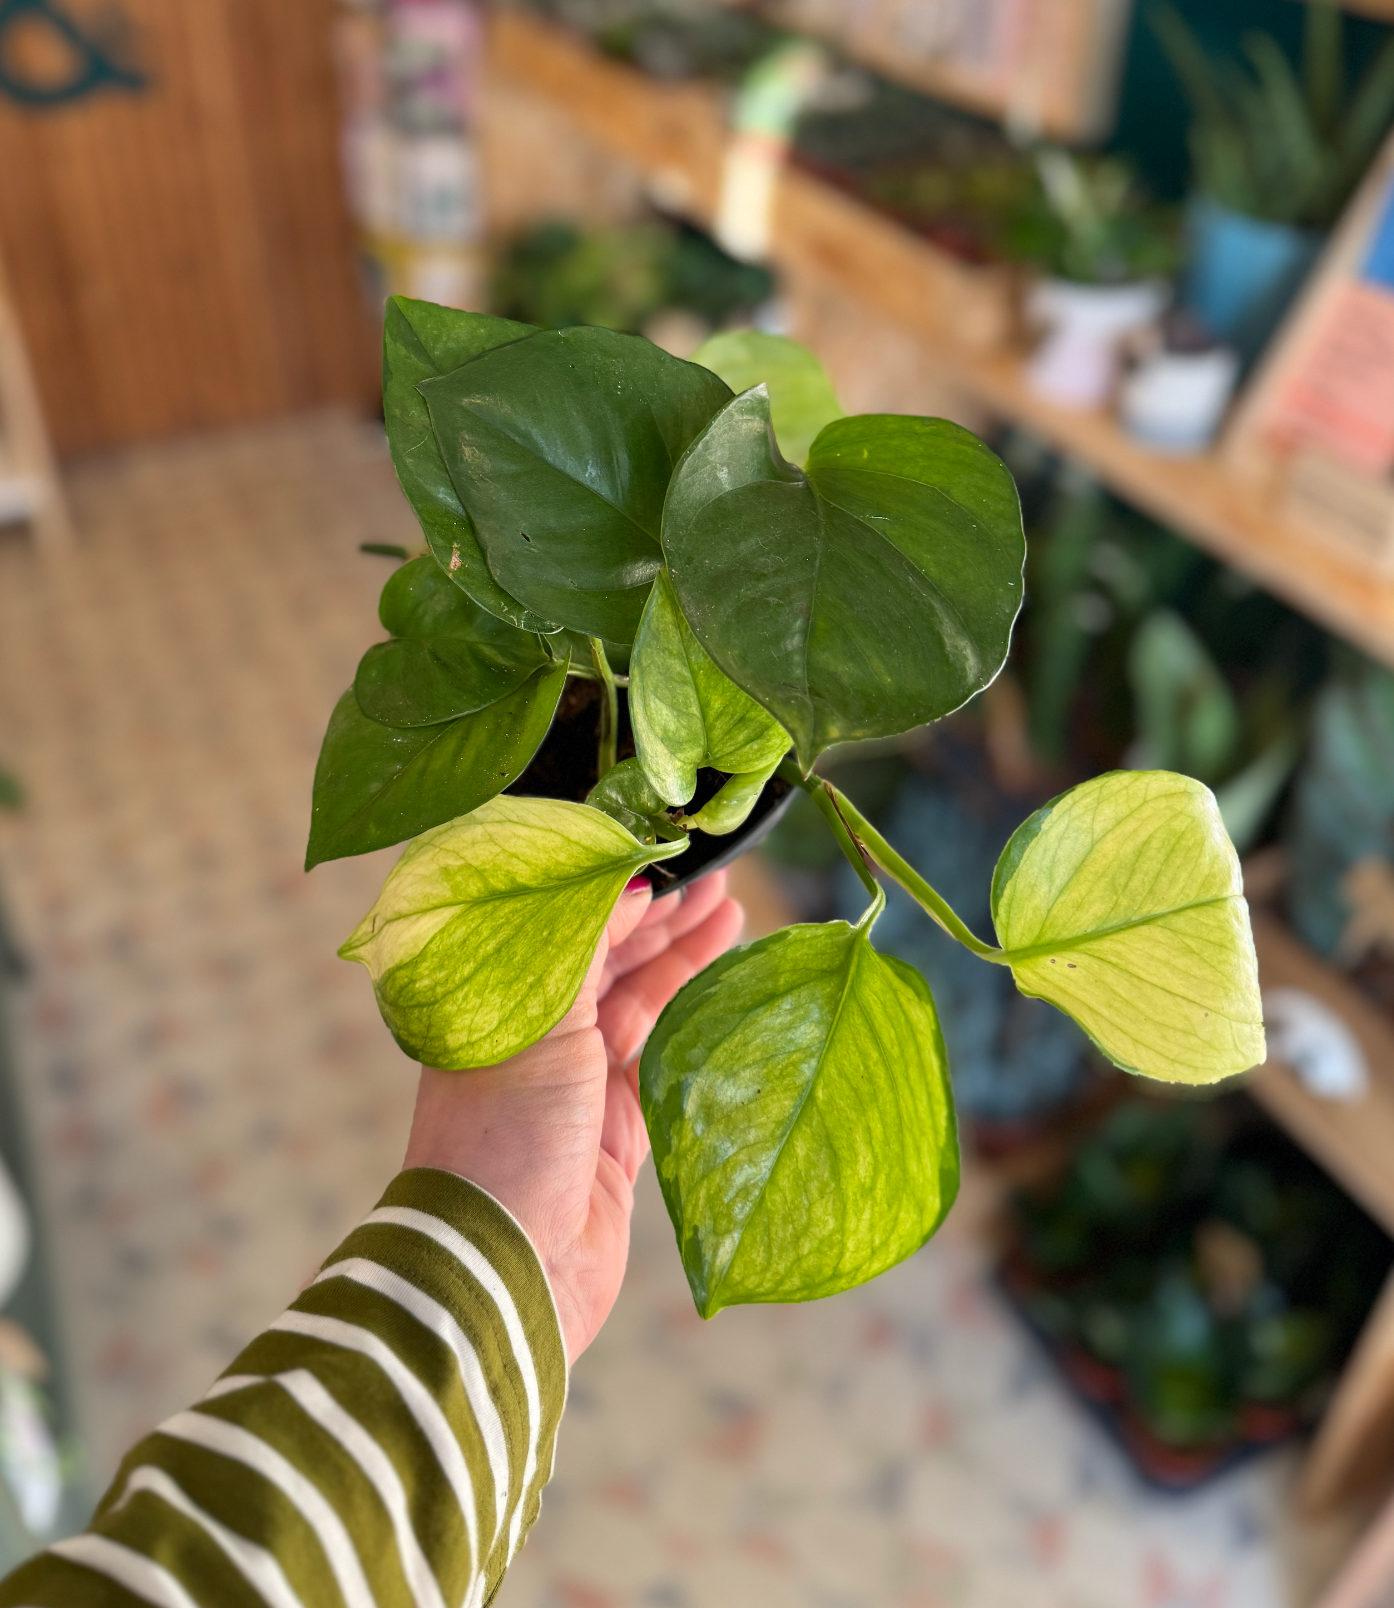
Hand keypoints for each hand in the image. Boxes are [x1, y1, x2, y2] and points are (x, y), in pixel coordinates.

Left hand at [403, 871, 743, 1361]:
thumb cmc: (508, 1136)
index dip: (615, 894)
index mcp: (497, 1007)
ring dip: (681, 962)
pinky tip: (724, 994)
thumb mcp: (542, 1021)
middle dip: (660, 921)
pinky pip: (660, 1063)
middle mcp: (534, 1041)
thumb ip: (579, 949)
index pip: (564, 930)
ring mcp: (576, 1088)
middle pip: (606, 963)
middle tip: (719, 882)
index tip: (666, 860)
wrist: (512, 1266)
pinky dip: (690, 1026)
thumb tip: (619, 886)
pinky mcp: (615, 1134)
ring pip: (638, 1007)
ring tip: (732, 915)